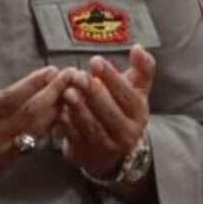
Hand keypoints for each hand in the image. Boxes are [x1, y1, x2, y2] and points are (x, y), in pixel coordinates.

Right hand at [0, 51, 64, 203]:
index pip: (6, 102)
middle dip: (53, 95)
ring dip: (56, 110)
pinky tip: (61, 111)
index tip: (50, 71)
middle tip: (72, 76)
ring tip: (72, 90)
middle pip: (29, 116)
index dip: (31, 87)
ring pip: (35, 131)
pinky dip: (48, 127)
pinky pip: (32, 143)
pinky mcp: (3, 163)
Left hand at [57, 48, 151, 183]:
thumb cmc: (122, 112)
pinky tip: (60, 110)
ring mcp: (107, 147)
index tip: (95, 61)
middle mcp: (127, 133)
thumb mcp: (136, 92)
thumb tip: (138, 47)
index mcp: (139, 113)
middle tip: (78, 75)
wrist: (114, 152)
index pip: (126, 94)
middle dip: (93, 92)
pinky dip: (68, 123)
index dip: (111, 77)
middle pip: (110, 112)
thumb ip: (141, 69)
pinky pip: (76, 137)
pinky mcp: (88, 155)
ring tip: (68, 91)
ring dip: (79, 108)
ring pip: (92, 126)